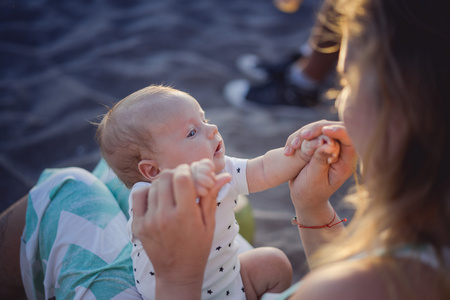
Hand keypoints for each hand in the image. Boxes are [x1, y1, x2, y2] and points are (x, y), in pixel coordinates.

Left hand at [131, 164, 230, 298]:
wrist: (177, 272)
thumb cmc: (198, 247)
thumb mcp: (209, 223)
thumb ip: (211, 196)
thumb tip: (224, 174)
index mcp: (185, 215)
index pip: (181, 177)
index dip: (187, 170)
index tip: (191, 174)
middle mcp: (164, 216)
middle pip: (166, 176)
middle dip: (176, 173)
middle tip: (182, 181)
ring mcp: (148, 220)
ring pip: (153, 184)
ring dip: (164, 182)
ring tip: (172, 192)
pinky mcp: (137, 224)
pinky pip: (138, 195)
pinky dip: (148, 190)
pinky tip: (158, 197)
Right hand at [287, 120, 356, 211]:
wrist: (304, 198)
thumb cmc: (310, 192)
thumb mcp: (314, 178)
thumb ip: (320, 160)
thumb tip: (327, 143)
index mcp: (345, 163)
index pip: (350, 140)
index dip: (339, 131)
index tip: (324, 130)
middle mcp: (340, 153)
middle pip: (337, 129)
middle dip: (320, 129)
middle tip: (304, 135)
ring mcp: (330, 148)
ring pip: (324, 128)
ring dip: (308, 132)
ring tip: (293, 144)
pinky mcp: (320, 146)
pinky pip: (314, 134)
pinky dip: (302, 137)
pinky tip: (291, 147)